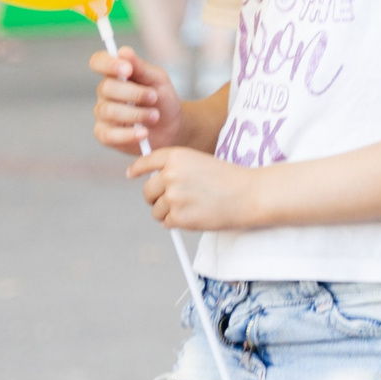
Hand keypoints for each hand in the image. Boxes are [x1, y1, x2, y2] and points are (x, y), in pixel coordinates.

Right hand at [91, 47, 182, 152]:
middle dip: (134, 93)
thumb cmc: (162, 99)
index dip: (108, 63)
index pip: (98, 62)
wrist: (172, 127)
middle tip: (154, 97)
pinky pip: (109, 135)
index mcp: (115, 74)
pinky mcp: (105, 135)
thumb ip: (140, 66)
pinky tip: (143, 133)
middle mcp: (105, 93)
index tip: (127, 69)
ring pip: (109, 111)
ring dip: (137, 114)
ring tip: (155, 116)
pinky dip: (129, 134)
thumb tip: (123, 51)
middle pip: (107, 88)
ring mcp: (103, 114)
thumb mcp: (157, 79)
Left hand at [128, 146, 264, 230]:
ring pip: (156, 210)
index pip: (146, 162)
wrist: (249, 194)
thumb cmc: (228, 179)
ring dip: (167, 213)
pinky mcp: (179, 216)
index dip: (137, 169)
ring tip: (191, 209)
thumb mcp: (200, 162)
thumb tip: (154, 185)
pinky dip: (177, 223)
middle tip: (170, 202)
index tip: (131, 174)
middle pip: (147, 191)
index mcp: (176, 156)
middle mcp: (170, 174)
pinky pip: (167, 222)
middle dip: (154, 198)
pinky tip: (195, 216)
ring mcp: (173, 196)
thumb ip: (177, 169)